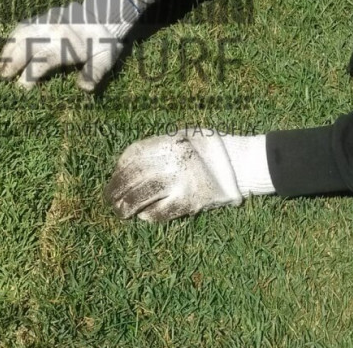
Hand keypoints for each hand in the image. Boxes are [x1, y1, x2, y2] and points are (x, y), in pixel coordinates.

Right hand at [0, 2, 122, 91]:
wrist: (105, 15)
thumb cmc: (103, 42)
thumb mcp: (105, 58)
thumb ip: (94, 72)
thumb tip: (83, 88)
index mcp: (64, 42)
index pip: (40, 61)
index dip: (28, 76)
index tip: (21, 89)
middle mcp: (51, 30)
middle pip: (24, 45)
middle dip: (11, 62)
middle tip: (2, 77)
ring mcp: (46, 21)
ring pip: (20, 33)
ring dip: (8, 48)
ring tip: (0, 64)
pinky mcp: (44, 16)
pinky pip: (23, 25)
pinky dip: (13, 37)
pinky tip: (8, 48)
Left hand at [104, 130, 243, 222]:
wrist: (243, 163)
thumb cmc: (211, 148)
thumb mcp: (186, 136)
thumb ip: (162, 145)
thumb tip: (135, 162)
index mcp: (170, 142)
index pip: (134, 154)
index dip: (120, 166)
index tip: (115, 174)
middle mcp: (172, 160)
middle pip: (134, 176)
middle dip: (117, 188)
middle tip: (109, 197)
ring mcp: (181, 182)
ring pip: (142, 196)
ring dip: (127, 205)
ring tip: (120, 211)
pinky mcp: (190, 201)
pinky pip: (162, 212)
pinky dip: (149, 215)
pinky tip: (143, 216)